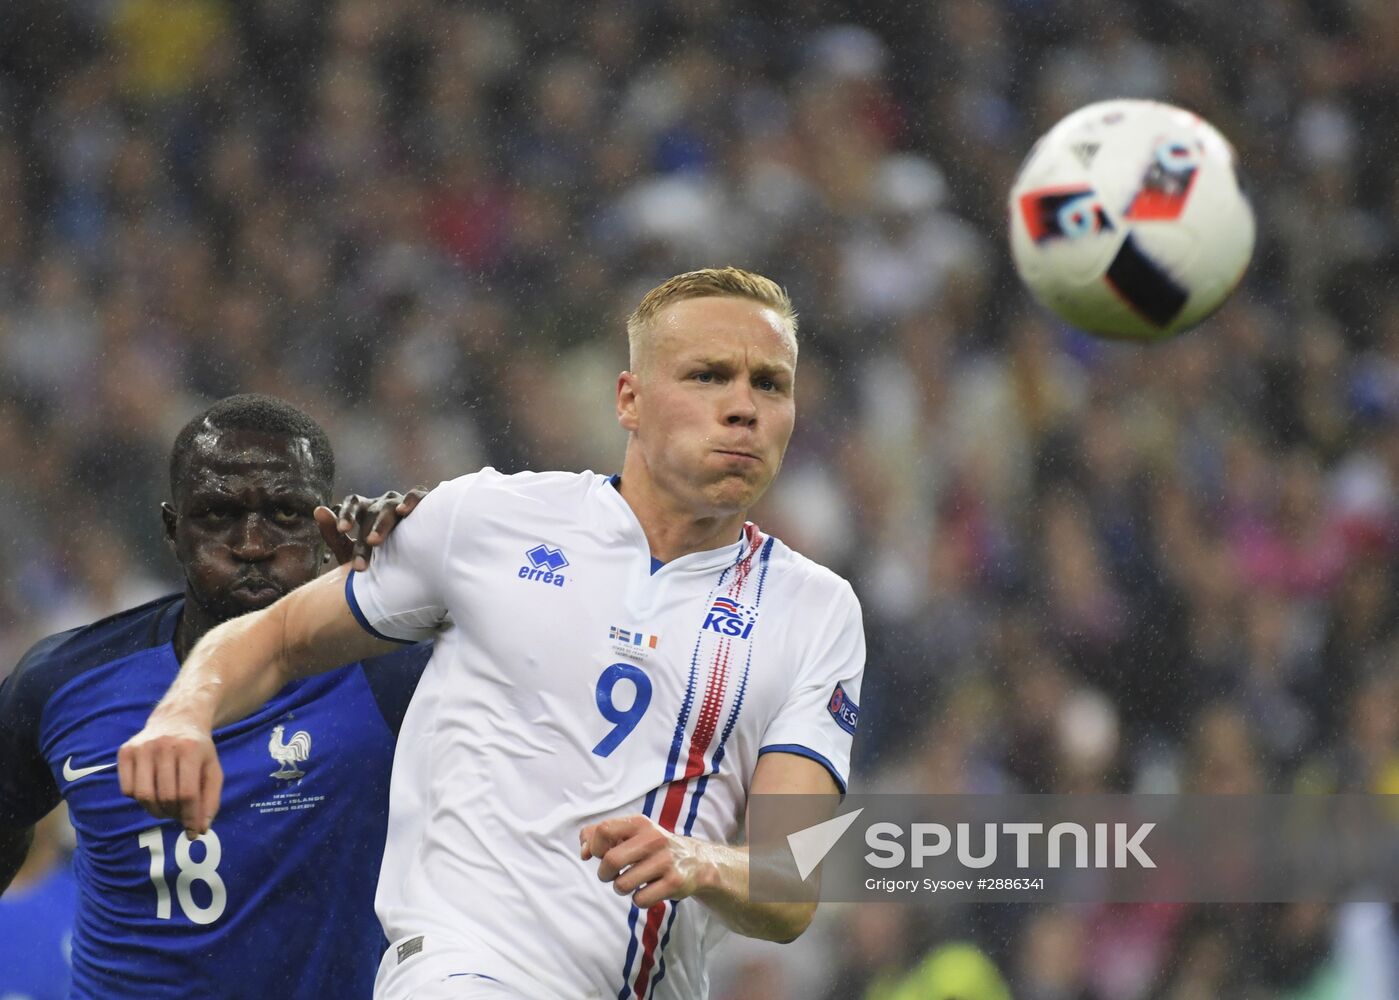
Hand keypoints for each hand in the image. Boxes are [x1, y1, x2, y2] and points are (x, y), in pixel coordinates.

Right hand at [118, 714, 222, 839]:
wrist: (177, 719)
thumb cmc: (198, 750)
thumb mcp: (213, 770)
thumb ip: (211, 800)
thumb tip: (201, 830)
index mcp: (190, 749)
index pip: (187, 793)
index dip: (190, 817)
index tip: (193, 831)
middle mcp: (163, 746)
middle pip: (165, 797)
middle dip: (174, 814)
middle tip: (180, 816)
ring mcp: (141, 747)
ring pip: (143, 796)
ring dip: (156, 811)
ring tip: (167, 808)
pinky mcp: (125, 751)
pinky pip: (127, 789)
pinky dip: (139, 799)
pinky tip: (152, 791)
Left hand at [314, 487, 427, 570]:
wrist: (409, 571)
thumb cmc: (377, 559)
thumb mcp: (349, 551)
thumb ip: (332, 534)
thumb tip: (318, 510)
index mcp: (365, 510)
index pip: (352, 504)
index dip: (347, 514)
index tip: (342, 529)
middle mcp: (382, 503)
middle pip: (372, 512)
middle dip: (367, 531)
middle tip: (366, 546)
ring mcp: (402, 503)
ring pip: (391, 507)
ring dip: (383, 523)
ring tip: (376, 540)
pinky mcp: (424, 504)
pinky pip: (417, 495)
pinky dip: (411, 500)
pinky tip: (404, 511)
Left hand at [580, 815, 708, 908]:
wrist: (696, 861)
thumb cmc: (652, 848)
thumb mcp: (631, 833)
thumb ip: (599, 835)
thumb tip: (583, 852)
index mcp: (640, 823)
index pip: (603, 830)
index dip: (594, 847)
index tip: (600, 855)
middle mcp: (654, 838)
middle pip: (611, 860)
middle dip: (605, 874)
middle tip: (612, 875)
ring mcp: (666, 861)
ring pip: (622, 884)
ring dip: (621, 889)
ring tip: (632, 883)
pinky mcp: (674, 882)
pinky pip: (640, 900)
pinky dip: (638, 900)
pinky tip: (648, 891)